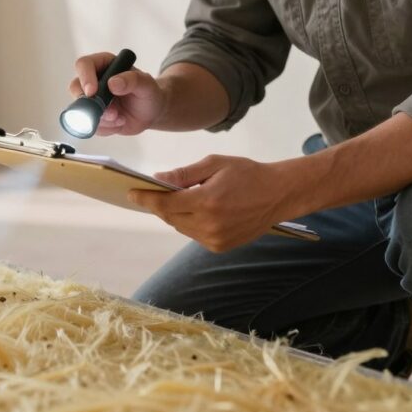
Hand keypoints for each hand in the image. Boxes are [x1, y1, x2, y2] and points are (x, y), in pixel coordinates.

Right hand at [68, 52, 167, 135]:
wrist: (150, 112)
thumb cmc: (149, 93)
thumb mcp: (146, 84)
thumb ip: (132, 80)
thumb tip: (113, 83)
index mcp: (104, 65)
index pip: (84, 65)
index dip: (85, 78)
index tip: (93, 92)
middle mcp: (93, 80)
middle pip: (75, 88)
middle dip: (91, 105)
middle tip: (112, 113)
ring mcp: (91, 99)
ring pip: (82, 110)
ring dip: (102, 119)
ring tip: (121, 118)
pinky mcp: (93, 116)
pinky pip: (91, 125)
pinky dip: (106, 128)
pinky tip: (119, 122)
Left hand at [127, 155, 298, 251]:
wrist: (280, 194)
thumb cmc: (247, 174)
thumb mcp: (215, 164)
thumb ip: (185, 174)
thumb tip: (158, 178)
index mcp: (207, 202)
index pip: (165, 203)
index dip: (146, 198)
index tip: (131, 193)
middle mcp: (209, 224)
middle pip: (170, 217)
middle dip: (158, 204)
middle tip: (150, 192)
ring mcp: (215, 239)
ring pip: (180, 227)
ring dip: (174, 214)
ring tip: (175, 199)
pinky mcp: (221, 247)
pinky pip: (193, 234)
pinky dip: (189, 223)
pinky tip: (195, 210)